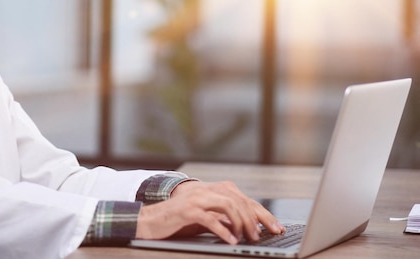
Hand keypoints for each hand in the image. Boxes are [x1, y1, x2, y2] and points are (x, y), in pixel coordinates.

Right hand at [135, 180, 284, 244]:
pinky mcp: (188, 210)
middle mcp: (208, 190)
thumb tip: (251, 227)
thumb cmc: (181, 219)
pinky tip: (231, 240)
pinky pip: (210, 218)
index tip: (276, 228)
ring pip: (228, 205)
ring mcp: (198, 198)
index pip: (245, 199)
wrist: (153, 219)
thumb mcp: (207, 215)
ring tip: (247, 238)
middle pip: (240, 200)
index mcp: (215, 189)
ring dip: (241, 223)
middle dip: (256, 219)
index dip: (263, 214)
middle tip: (262, 236)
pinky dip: (223, 230)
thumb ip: (225, 216)